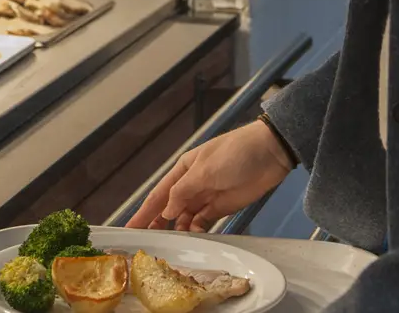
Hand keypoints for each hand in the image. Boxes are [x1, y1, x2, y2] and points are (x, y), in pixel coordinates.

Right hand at [125, 120, 292, 231]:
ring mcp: (206, 198)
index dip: (143, 213)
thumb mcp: (204, 170)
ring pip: (184, 219)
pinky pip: (202, 222)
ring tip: (170, 245)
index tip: (128, 229)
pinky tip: (193, 237)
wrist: (270, 154)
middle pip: (168, 210)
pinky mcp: (221, 208)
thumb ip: (182, 192)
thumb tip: (165, 212)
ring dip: (177, 231)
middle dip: (156, 225)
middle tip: (144, 244)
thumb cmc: (234, 155)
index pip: (157, 195)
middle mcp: (190, 185)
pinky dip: (196, 231)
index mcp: (182, 171)